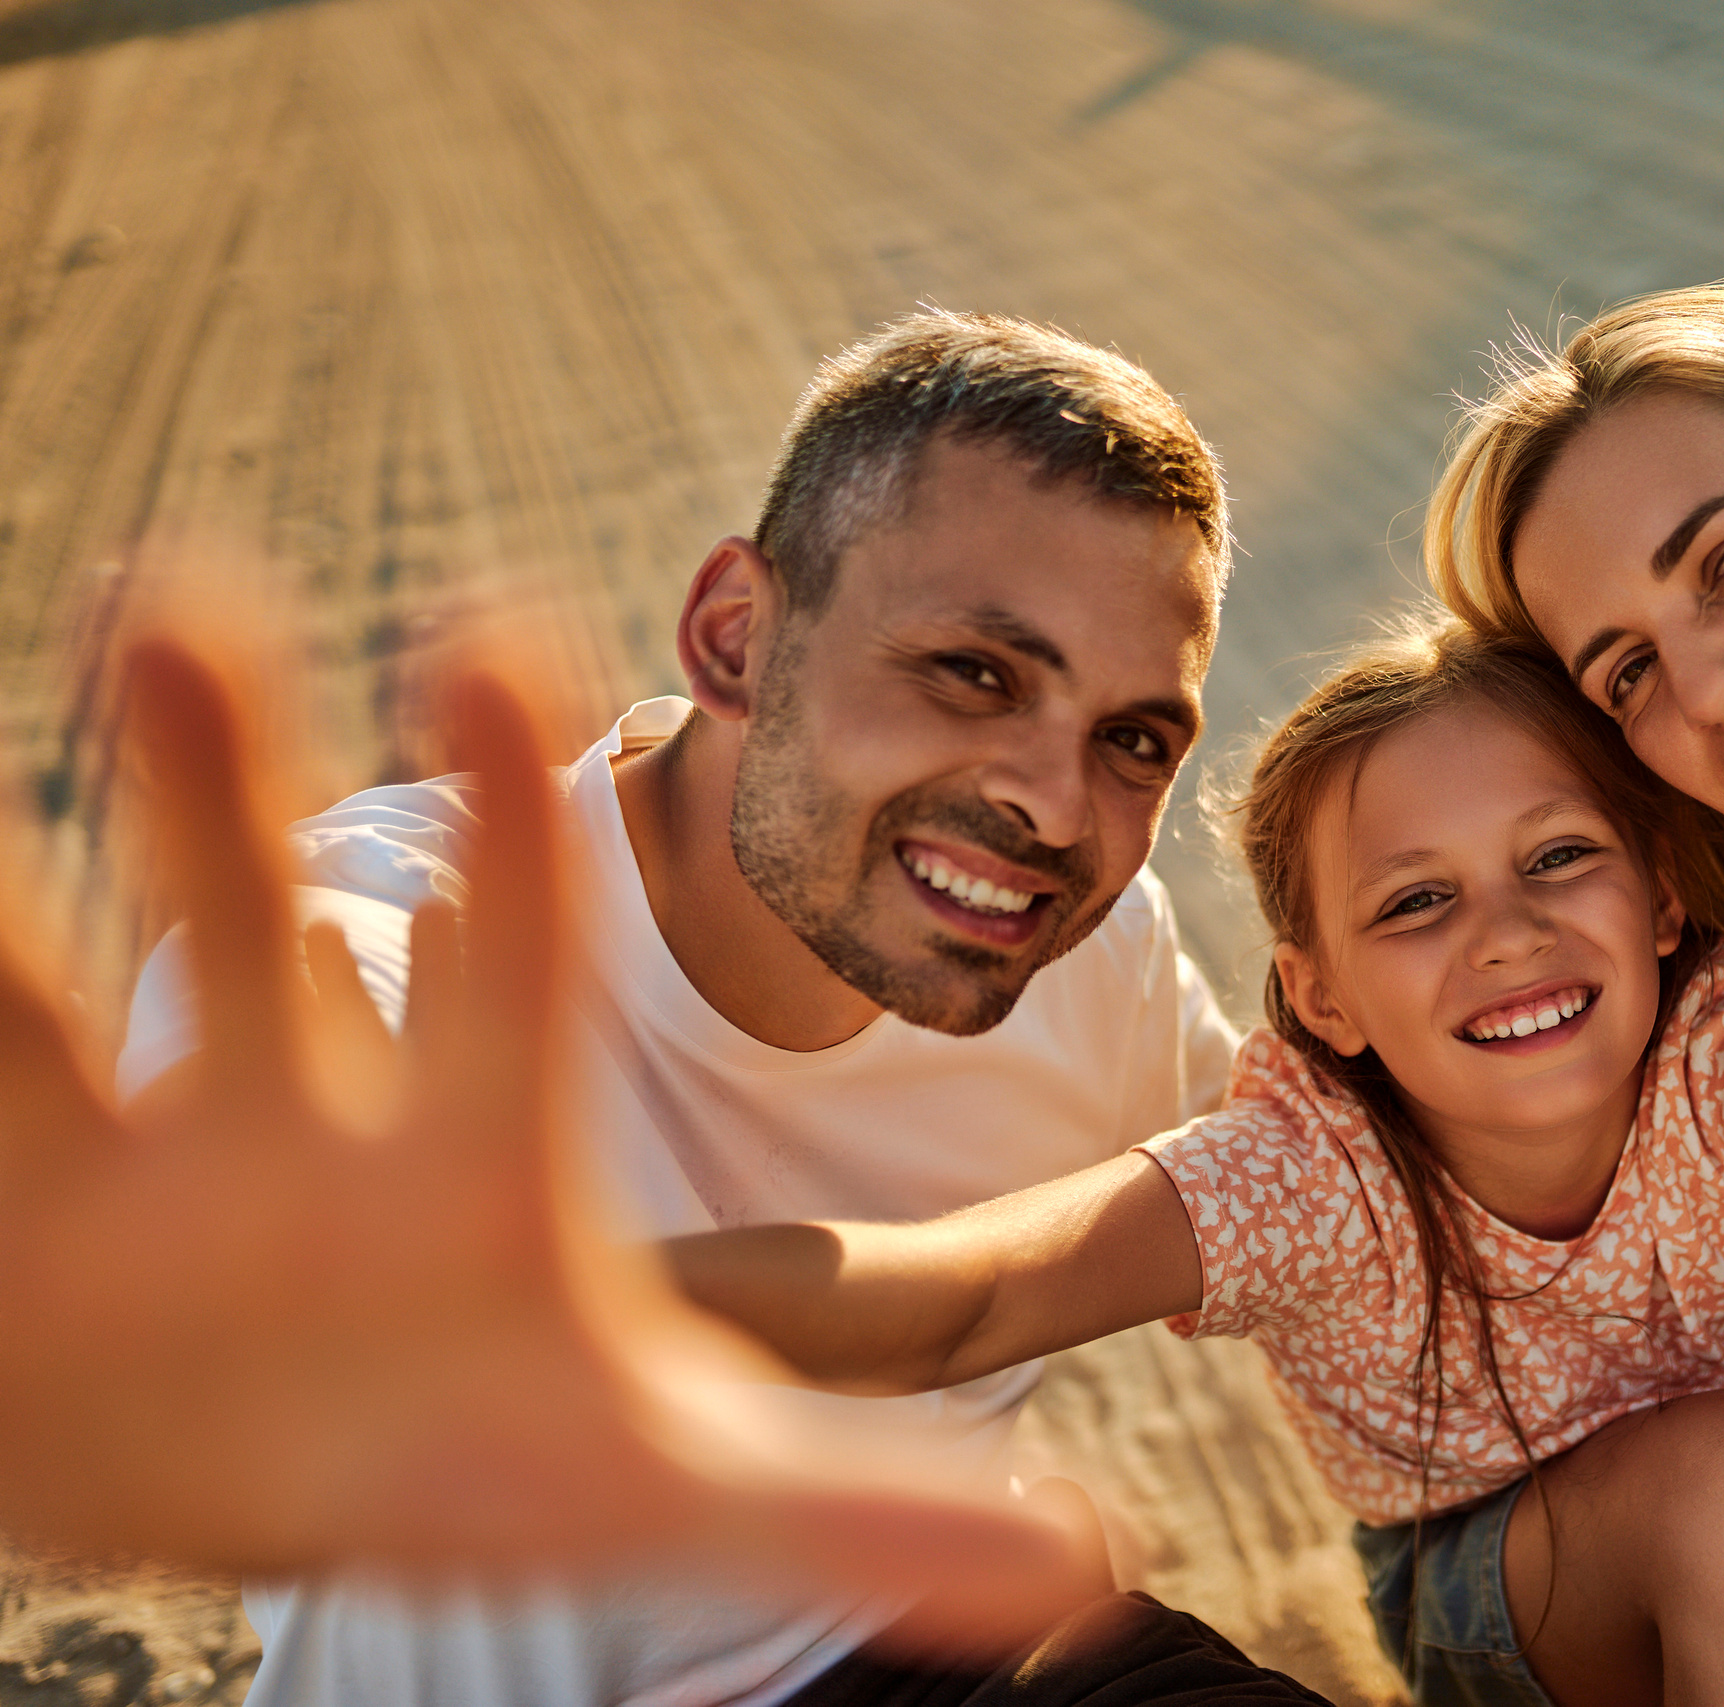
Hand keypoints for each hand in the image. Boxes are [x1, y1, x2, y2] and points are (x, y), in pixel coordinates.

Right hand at [0, 632, 1088, 1651]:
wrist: (268, 1484)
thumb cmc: (461, 1454)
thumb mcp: (658, 1490)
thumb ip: (862, 1515)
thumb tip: (1082, 1569)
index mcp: (465, 1162)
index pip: (505, 976)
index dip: (510, 838)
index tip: (492, 648)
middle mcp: (295, 1127)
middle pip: (256, 927)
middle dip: (217, 780)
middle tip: (171, 596)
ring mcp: (133, 1167)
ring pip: (60, 986)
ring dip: (25, 864)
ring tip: (39, 655)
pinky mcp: (8, 1208)